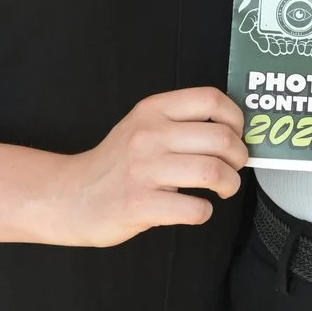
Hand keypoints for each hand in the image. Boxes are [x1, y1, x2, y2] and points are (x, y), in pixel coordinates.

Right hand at [49, 87, 246, 246]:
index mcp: (153, 110)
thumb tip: (233, 131)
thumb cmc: (117, 163)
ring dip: (230, 184)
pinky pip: (194, 208)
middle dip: (239, 157)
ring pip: (213, 172)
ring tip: (224, 188)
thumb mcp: (142, 126)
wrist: (72, 196)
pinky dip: (204, 212)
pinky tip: (196, 209)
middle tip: (234, 167)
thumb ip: (180, 121)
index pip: (210, 99)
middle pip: (221, 138)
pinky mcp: (140, 205)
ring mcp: (144, 170)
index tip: (236, 134)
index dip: (235, 118)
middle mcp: (149, 135)